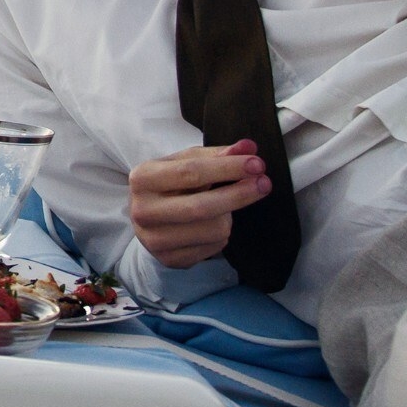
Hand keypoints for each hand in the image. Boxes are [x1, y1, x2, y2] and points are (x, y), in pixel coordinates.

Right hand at [127, 141, 272, 268]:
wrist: (149, 218)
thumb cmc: (172, 184)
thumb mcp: (186, 162)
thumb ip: (217, 155)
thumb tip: (248, 147)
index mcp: (143, 178)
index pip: (190, 172)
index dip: (227, 168)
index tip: (256, 163)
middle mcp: (143, 211)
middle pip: (201, 206)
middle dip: (238, 194)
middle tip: (264, 183)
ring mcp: (154, 239)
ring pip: (214, 229)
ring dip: (228, 216)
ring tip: (223, 207)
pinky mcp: (170, 260)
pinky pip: (214, 246)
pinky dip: (222, 234)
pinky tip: (212, 225)